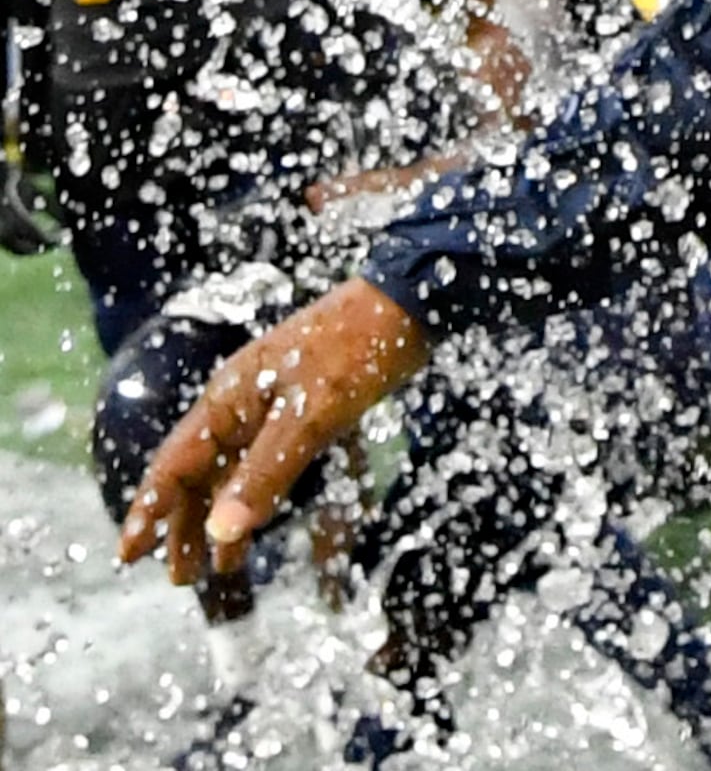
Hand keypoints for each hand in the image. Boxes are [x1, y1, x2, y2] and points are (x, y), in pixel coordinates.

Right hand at [122, 278, 433, 586]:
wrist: (409, 303)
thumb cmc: (356, 351)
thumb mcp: (309, 418)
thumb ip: (264, 475)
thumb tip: (221, 533)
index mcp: (226, 401)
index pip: (173, 466)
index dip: (149, 511)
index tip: (128, 555)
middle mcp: (238, 404)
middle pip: (199, 475)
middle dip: (186, 527)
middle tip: (181, 579)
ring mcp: (271, 405)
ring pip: (232, 470)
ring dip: (224, 517)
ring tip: (222, 567)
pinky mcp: (304, 408)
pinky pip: (267, 461)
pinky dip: (258, 494)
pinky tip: (262, 520)